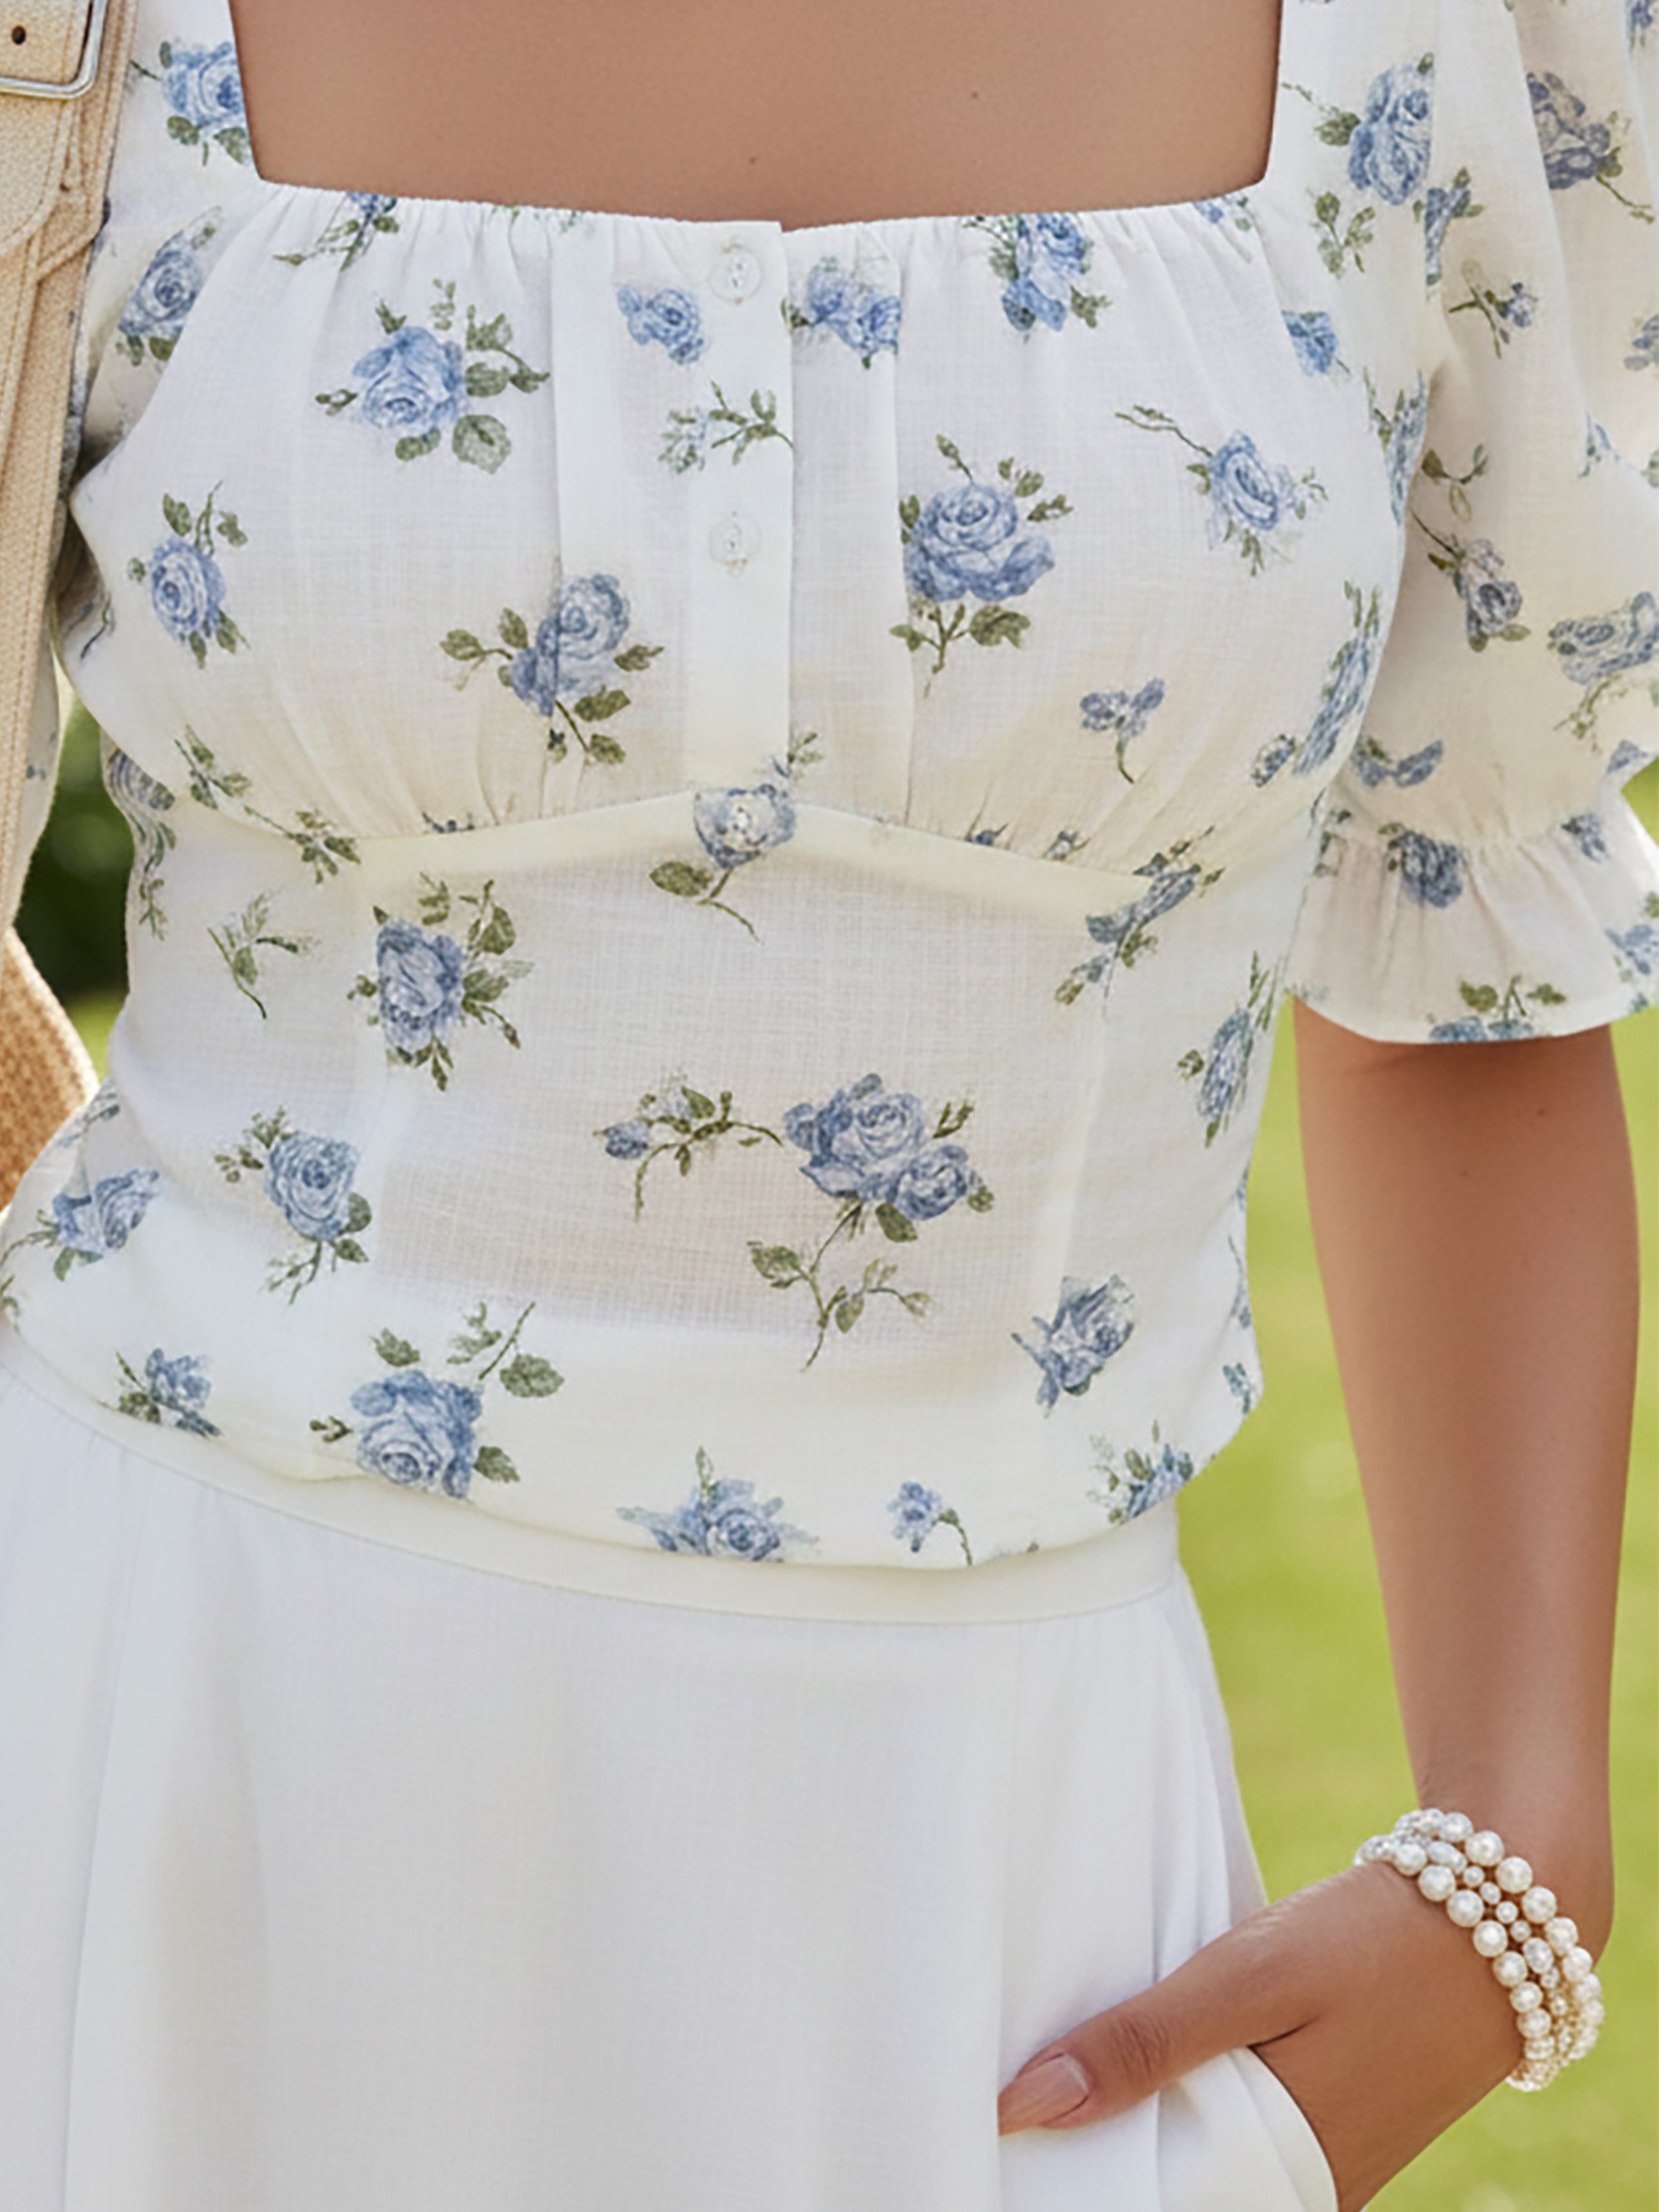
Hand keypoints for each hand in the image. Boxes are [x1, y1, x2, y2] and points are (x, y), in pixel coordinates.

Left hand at [994, 1859, 1560, 2211]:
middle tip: (1018, 2100)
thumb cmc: (1370, 1943)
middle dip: (1099, 2152)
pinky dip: (1185, 2098)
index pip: (1152, 2206)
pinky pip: (1235, 2128)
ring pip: (1199, 2158)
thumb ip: (1144, 2043)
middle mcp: (1303, 2189)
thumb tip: (1023, 2106)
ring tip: (1059, 2075)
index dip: (1076, 2180)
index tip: (1000, 2139)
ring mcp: (1320, 2161)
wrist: (1498, 1918)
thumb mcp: (1249, 1977)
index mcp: (1281, 2177)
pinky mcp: (1326, 2123)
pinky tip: (1134, 2060)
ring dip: (1139, 2122)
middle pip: (1173, 2188)